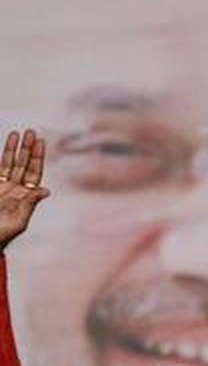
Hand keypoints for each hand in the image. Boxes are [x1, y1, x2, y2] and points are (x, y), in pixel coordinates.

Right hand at [0, 130, 48, 251]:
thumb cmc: (2, 234)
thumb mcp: (18, 221)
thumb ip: (29, 204)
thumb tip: (46, 190)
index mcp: (27, 197)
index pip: (35, 172)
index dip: (38, 157)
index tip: (41, 141)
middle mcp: (17, 189)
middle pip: (25, 164)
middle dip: (28, 148)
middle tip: (32, 131)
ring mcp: (3, 187)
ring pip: (10, 163)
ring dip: (14, 148)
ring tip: (18, 133)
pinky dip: (3, 157)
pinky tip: (6, 146)